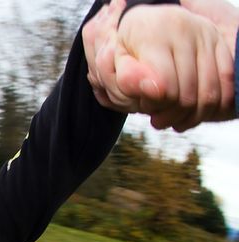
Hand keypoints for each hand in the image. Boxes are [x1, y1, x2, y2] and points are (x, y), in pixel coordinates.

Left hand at [84, 0, 234, 131]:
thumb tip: (153, 90)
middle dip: (172, 114)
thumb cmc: (126, 48)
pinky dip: (212, 107)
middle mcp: (186, 31)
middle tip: (157, 119)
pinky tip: (192, 114)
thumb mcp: (113, 63)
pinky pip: (226, 85)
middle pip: (189, 94)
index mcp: (156, 34)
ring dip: (191, 116)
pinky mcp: (221, 45)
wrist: (146, 23)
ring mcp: (207, 37)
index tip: (144, 108)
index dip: (154, 105)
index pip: (165, 86)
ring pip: (210, 93)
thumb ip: (126, 79)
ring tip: (173, 120)